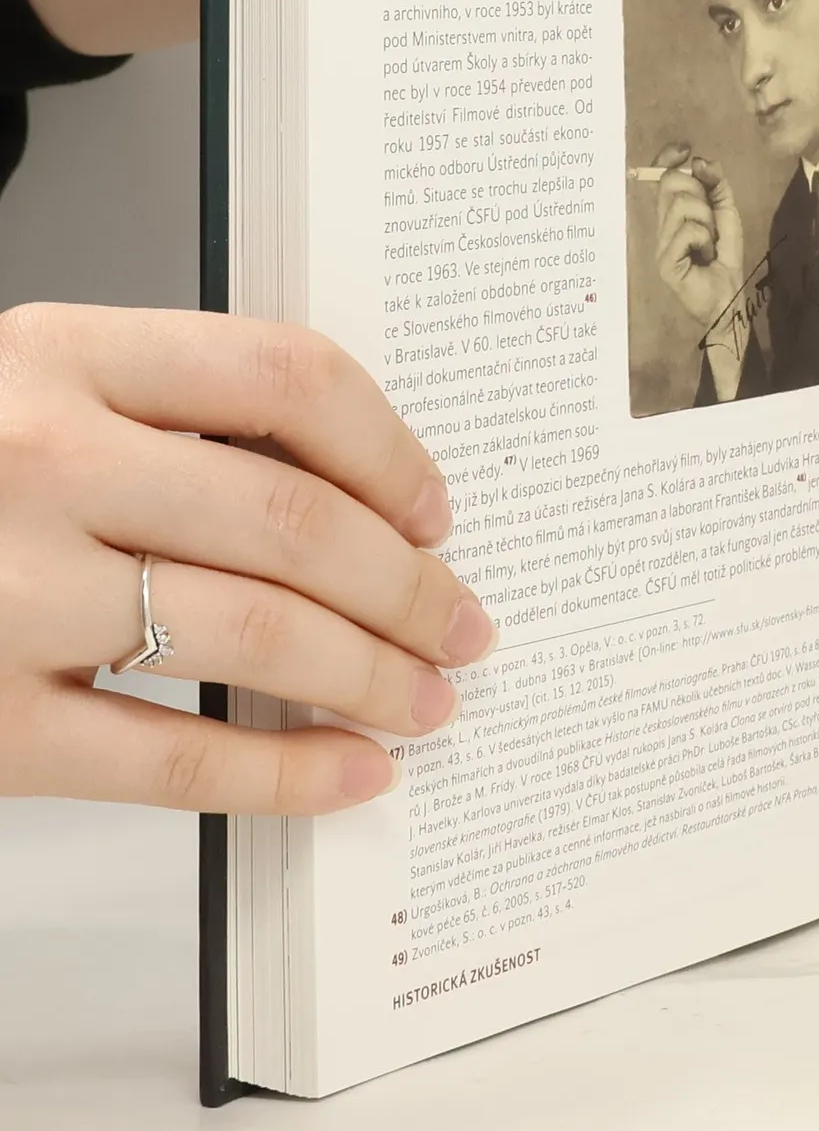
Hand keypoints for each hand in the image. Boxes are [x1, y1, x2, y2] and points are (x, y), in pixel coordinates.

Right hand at [0, 304, 494, 814]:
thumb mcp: (31, 387)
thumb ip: (167, 416)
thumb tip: (357, 499)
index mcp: (61, 355)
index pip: (287, 377)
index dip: (391, 450)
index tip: (435, 511)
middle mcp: (38, 459)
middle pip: (294, 522)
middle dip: (410, 588)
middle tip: (462, 625)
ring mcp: (4, 592)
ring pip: (255, 635)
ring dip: (372, 676)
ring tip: (428, 699)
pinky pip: (171, 761)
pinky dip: (284, 774)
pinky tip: (350, 775)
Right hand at [650, 142, 746, 337]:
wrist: (727, 296)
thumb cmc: (724, 257)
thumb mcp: (726, 214)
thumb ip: (717, 186)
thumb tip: (699, 160)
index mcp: (673, 211)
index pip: (661, 175)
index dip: (669, 158)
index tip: (684, 150)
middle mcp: (662, 223)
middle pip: (672, 183)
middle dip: (700, 194)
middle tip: (710, 221)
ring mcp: (660, 242)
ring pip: (682, 205)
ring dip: (706, 221)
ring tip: (708, 243)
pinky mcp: (664, 260)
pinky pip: (687, 231)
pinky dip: (704, 239)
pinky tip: (703, 255)